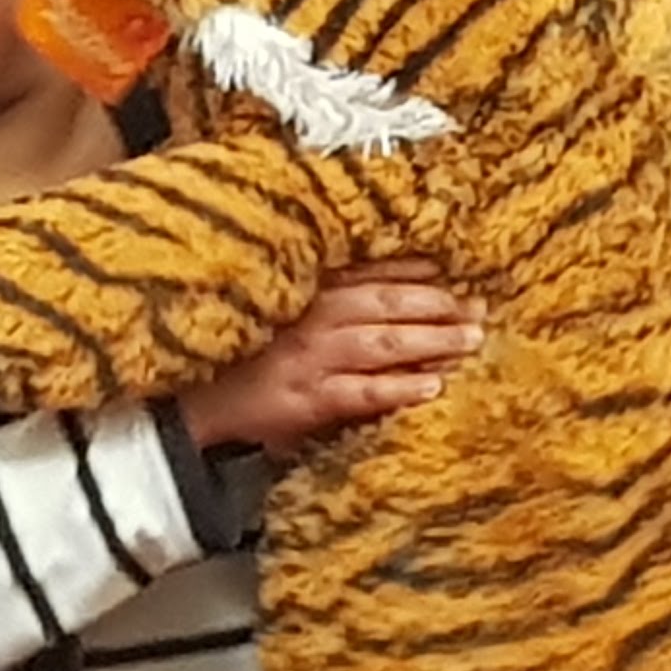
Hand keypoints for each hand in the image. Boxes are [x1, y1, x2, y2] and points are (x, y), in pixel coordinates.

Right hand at [179, 265, 480, 457]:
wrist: (193, 399)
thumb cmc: (240, 352)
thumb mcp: (278, 309)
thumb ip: (326, 292)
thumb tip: (394, 283)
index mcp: (304, 290)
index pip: (369, 272)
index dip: (415, 270)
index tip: (452, 271)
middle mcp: (310, 318)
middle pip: (385, 304)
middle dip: (437, 304)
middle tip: (478, 308)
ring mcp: (310, 358)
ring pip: (383, 344)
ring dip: (431, 341)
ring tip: (470, 340)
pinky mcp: (308, 399)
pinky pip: (363, 392)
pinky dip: (398, 388)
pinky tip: (432, 386)